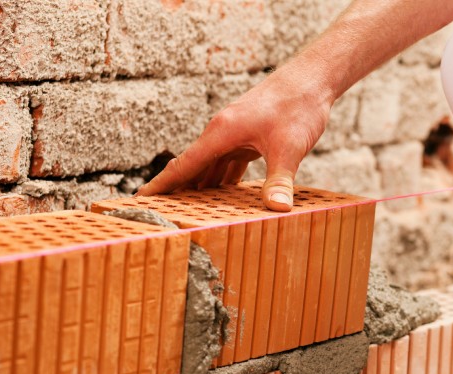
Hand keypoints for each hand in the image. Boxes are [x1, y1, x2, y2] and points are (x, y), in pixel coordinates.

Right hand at [137, 68, 332, 211]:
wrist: (311, 79)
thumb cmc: (297, 106)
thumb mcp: (289, 147)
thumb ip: (280, 180)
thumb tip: (277, 209)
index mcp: (222, 133)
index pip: (184, 165)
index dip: (163, 185)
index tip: (141, 201)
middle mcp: (223, 133)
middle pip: (193, 167)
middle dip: (178, 191)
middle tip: (162, 216)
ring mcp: (236, 134)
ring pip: (211, 165)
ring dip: (201, 187)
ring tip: (189, 212)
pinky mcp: (250, 136)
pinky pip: (229, 161)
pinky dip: (223, 179)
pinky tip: (224, 196)